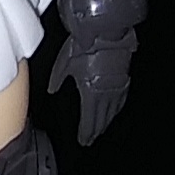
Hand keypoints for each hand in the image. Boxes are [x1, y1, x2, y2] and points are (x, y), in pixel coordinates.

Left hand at [48, 30, 137, 146]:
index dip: (86, 132)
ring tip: (101, 130)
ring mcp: (116, 87)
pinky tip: (114, 111)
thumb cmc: (84, 48)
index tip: (84, 140)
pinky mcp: (123, 79)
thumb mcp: (64, 64)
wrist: (106, 34)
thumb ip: (57, 79)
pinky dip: (116, 109)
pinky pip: (120, 100)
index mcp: (90, 93)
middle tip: (91, 140)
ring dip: (106, 122)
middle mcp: (105, 94)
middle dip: (95, 131)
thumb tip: (51, 90)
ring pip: (112, 111)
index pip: (89, 120)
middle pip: (101, 118)